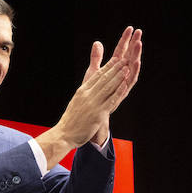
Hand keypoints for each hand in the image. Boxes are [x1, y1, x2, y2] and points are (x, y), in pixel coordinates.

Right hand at [37, 27, 141, 167]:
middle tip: (125, 58)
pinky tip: (124, 86)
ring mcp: (93, 104)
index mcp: (82, 91)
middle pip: (103, 78)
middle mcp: (87, 95)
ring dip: (118, 76)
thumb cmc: (71, 120)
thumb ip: (84, 92)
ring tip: (127, 68)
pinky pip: (110, 101)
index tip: (116, 58)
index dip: (108, 66)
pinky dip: (117, 92)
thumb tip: (88, 86)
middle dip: (115, 68)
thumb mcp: (76, 101)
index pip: (97, 76)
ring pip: (108, 87)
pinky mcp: (97, 114)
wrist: (64, 134)